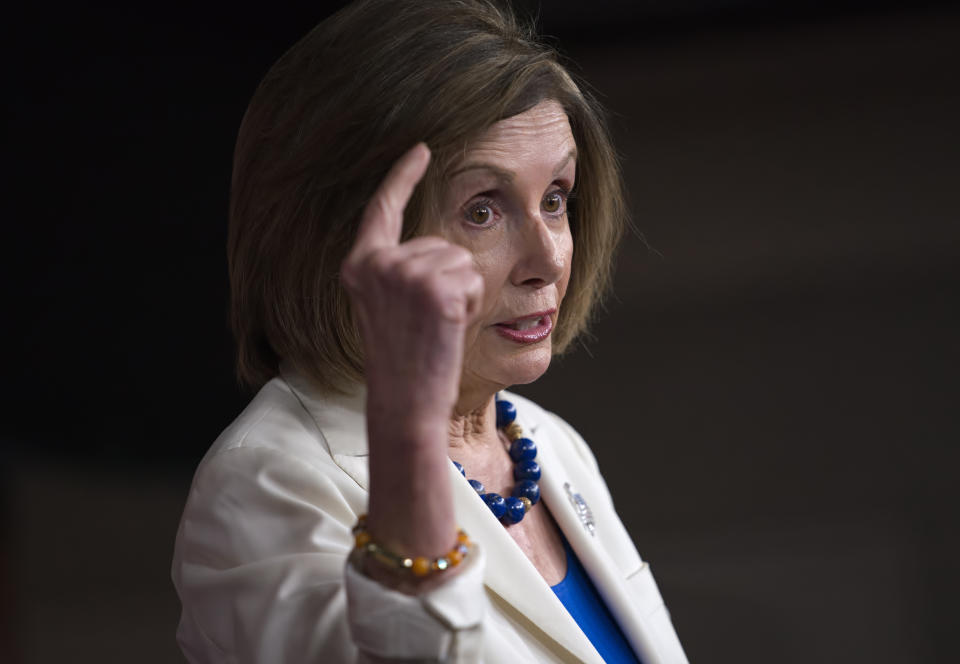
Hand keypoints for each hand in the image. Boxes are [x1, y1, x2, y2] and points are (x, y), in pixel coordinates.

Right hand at [341, 143, 483, 430]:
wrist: (404, 400)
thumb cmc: (403, 361)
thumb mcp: (387, 306)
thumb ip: (401, 269)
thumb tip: (440, 246)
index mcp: (360, 266)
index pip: (383, 208)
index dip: (403, 176)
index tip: (421, 150)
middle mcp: (378, 264)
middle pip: (438, 242)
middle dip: (449, 279)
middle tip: (429, 323)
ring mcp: (406, 273)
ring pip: (460, 260)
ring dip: (462, 293)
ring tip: (438, 327)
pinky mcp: (435, 288)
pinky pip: (473, 278)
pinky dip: (472, 303)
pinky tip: (450, 328)